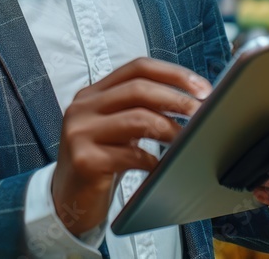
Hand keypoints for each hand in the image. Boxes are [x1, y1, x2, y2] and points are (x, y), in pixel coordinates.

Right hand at [51, 57, 211, 235]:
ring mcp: (80, 132)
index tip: (201, 88)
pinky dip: (153, 160)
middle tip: (200, 112)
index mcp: (93, 94)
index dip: (173, 74)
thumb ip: (141, 110)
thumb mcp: (117, 129)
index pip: (137, 68)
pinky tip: (161, 167)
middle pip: (139, 89)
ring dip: (170, 129)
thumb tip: (189, 101)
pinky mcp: (84, 160)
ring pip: (137, 118)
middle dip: (177, 99)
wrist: (68, 200)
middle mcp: (83, 107)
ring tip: (186, 139)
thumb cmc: (100, 162)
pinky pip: (130, 155)